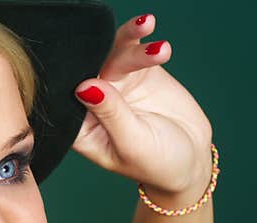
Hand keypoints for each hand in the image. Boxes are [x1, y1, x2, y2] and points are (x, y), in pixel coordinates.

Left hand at [71, 13, 213, 199]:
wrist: (191, 158)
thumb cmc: (156, 163)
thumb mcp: (132, 144)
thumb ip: (111, 114)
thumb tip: (85, 86)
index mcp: (80, 128)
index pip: (64, 99)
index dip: (67, 78)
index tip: (82, 67)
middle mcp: (92, 104)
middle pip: (88, 69)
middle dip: (98, 50)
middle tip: (120, 42)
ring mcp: (115, 85)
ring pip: (112, 53)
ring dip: (127, 39)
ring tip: (147, 29)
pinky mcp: (138, 71)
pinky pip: (135, 47)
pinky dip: (140, 36)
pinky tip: (148, 25)